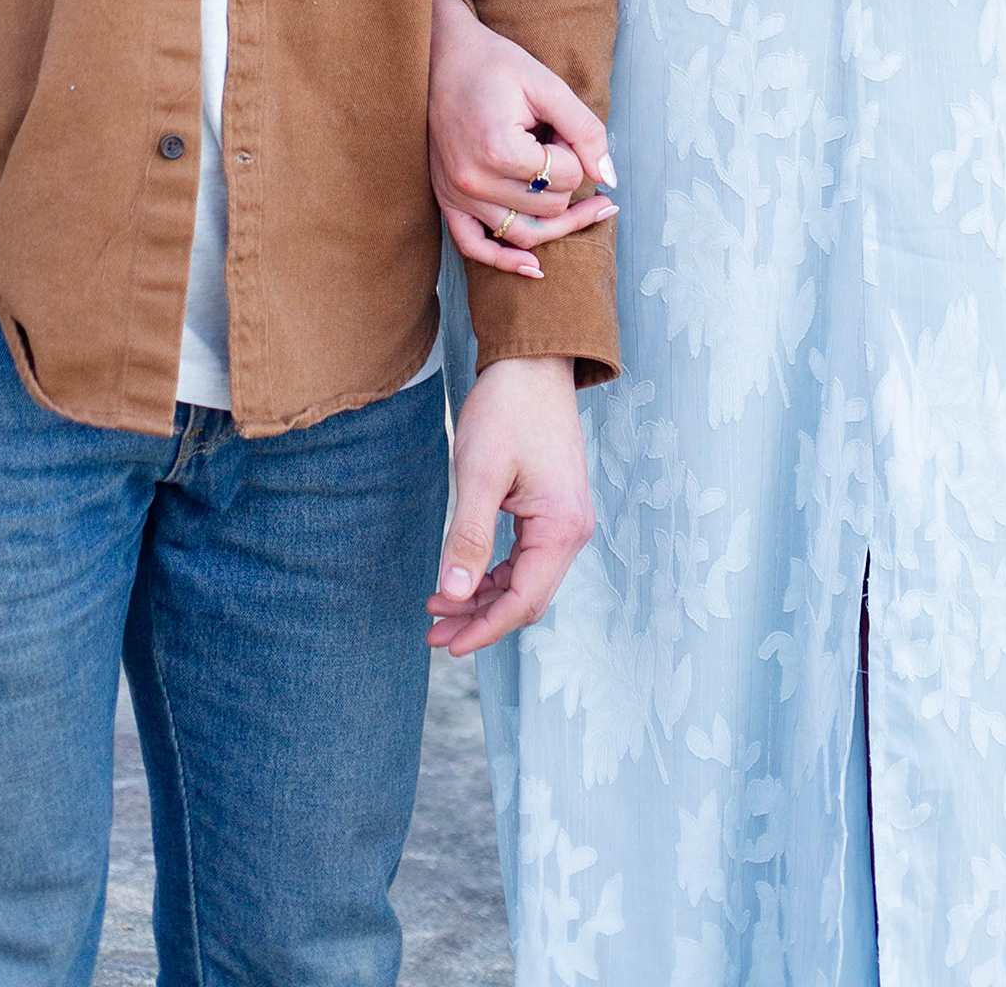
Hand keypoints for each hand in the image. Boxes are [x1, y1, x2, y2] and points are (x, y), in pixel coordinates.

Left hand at [427, 356, 592, 657]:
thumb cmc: (507, 410)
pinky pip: (524, 557)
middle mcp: (572, 531)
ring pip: (524, 580)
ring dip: (483, 598)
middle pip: (526, 598)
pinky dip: (492, 573)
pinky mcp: (551, 509)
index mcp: (561, 528)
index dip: (484, 628)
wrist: (531, 362)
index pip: (524, 601)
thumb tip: (454, 595)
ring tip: (438, 608)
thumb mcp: (480, 473)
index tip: (446, 643)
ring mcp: (564, 520)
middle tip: (433, 634)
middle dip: (479, 619)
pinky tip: (462, 576)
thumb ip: (468, 536)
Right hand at [429, 0, 615, 277]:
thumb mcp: (547, 85)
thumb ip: (585, 130)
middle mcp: (475, 180)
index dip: (577, 153)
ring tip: (582, 203)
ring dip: (556, 219)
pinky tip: (536, 268)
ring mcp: (457, 194)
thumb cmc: (495, 64)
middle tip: (559, 145)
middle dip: (567, 180)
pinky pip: (475, 246)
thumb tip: (609, 178)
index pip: (567, 176)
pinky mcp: (446, 199)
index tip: (562, 127)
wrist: (440, 56)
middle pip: (550, 208)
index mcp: (500, 150)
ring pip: (524, 233)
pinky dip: (506, 261)